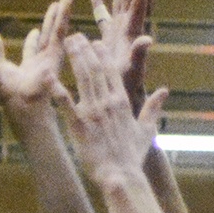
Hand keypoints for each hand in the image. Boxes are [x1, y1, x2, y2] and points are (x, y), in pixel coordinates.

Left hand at [0, 0, 71, 113]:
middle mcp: (41, 63)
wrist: (23, 103)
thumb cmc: (10, 93)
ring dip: (62, 14)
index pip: (32, 49)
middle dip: (50, 22)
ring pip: (56, 32)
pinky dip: (64, 16)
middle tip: (55, 7)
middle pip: (46, 37)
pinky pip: (60, 31)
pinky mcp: (57, 55)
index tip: (35, 30)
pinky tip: (67, 2)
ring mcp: (51, 59)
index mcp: (28, 67)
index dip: (33, 39)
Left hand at [57, 33, 166, 191]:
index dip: (103, 55)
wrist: (121, 176)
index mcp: (122, 102)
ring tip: (67, 44)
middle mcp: (108, 103)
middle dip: (85, 50)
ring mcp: (93, 113)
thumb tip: (164, 91)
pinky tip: (49, 77)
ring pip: (83, 79)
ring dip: (75, 59)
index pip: (112, 72)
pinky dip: (57, 90)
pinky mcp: (80, 127)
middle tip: (75, 36)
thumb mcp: (146, 131)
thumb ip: (152, 108)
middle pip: (96, 69)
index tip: (95, 42)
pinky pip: (66, 105)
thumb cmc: (132, 157)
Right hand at [88, 0, 152, 112]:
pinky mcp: (109, 42)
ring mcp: (119, 35)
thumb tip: (147, 38)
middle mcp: (127, 31)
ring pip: (120, 5)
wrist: (123, 102)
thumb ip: (139, 55)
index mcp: (131, 35)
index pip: (139, 8)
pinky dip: (101, 8)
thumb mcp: (132, 72)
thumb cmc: (127, 90)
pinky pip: (104, 20)